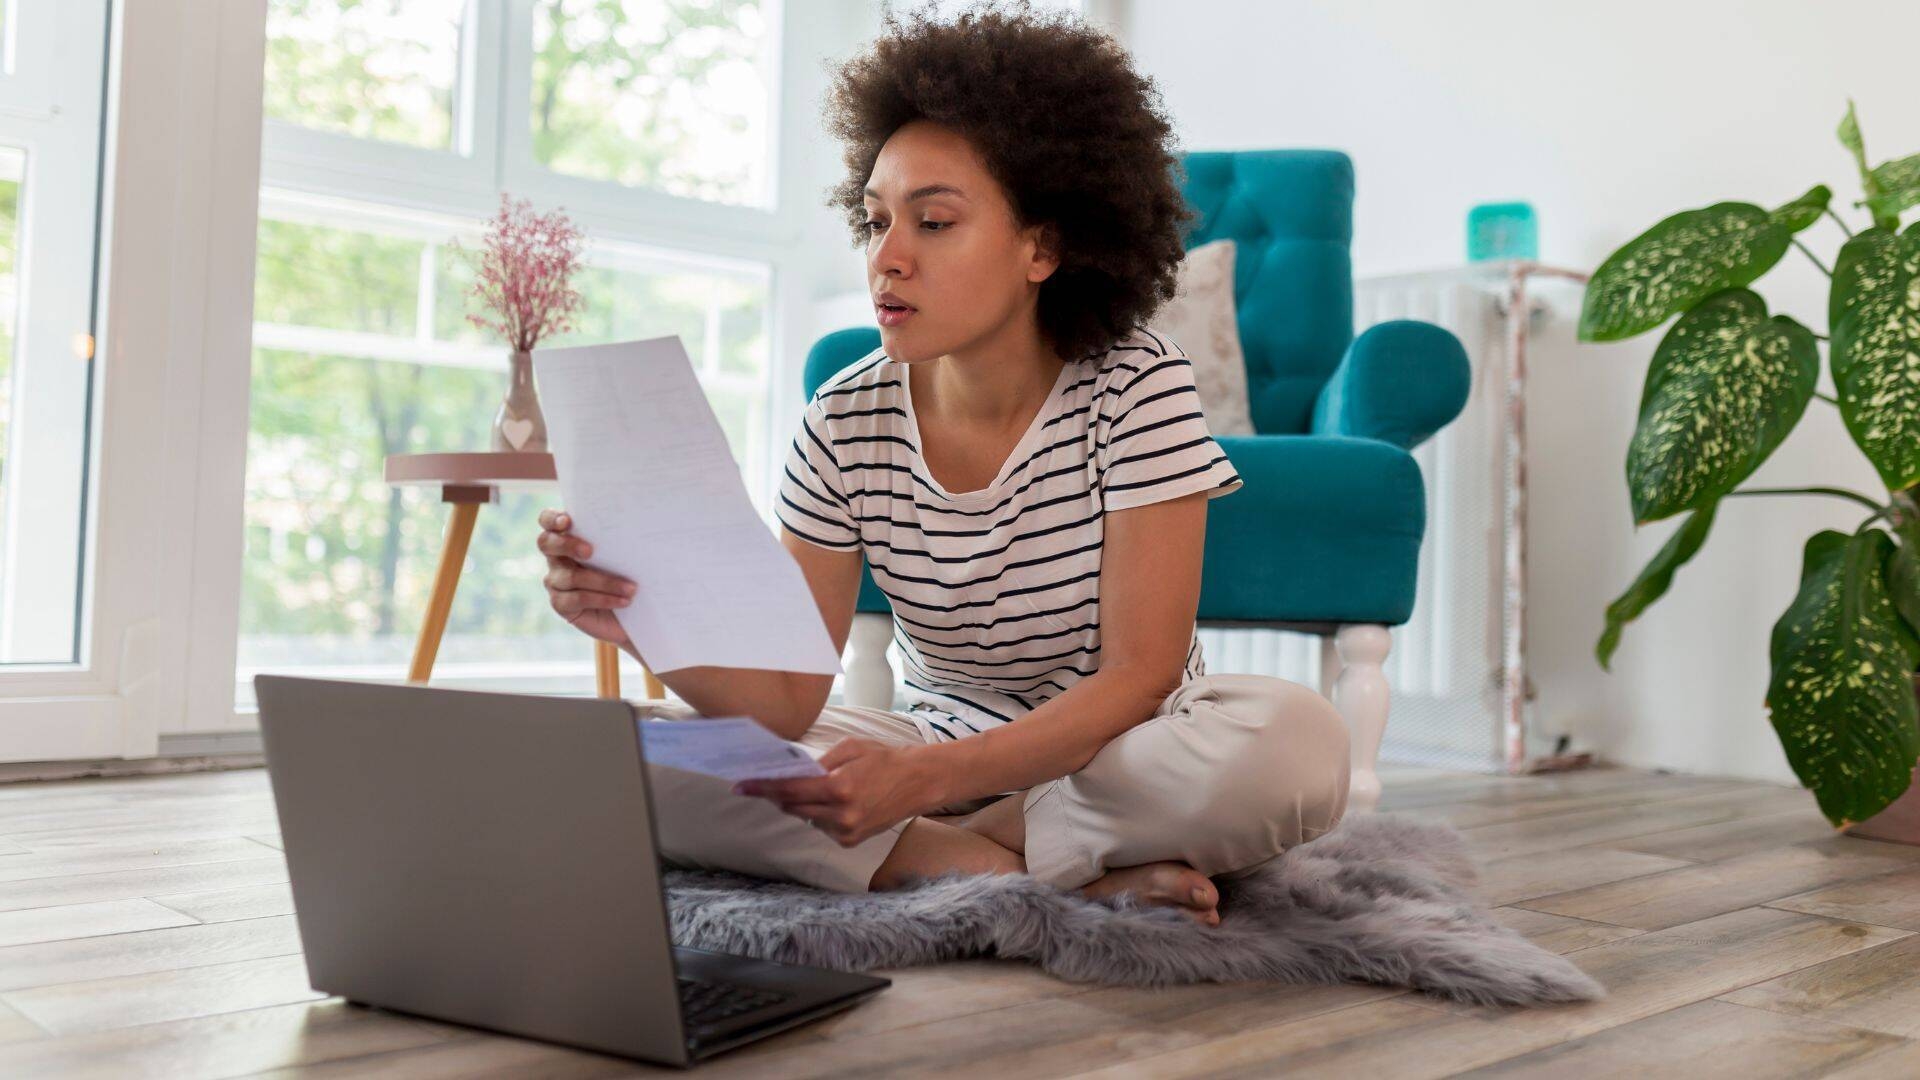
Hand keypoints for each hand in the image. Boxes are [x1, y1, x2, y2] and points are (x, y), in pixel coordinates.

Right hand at [537, 507, 636, 648]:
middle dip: (567, 544)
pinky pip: (578, 599)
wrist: (636, 610)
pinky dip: (603, 599)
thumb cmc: (630, 572)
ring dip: (604, 581)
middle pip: (546, 543)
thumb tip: (637, 522)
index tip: (567, 521)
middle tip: (590, 551)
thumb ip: (620, 537)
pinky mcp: (561, 604)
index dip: (552, 519)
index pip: (548, 521)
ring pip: (571, 576)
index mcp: (568, 536)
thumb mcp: (627, 552)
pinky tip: (624, 601)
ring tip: (631, 588)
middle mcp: (556, 556)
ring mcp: (555, 581)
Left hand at [734, 739, 943, 845]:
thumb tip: (792, 774)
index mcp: (840, 788)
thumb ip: (819, 763)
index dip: (762, 788)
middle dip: (777, 795)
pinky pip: (821, 827)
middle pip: (792, 807)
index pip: (790, 791)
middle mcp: (841, 815)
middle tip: (766, 783)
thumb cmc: (885, 759)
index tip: (741, 786)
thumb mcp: (850, 748)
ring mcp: (846, 831)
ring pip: (805, 818)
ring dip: (801, 804)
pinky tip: (833, 802)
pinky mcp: (850, 841)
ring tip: (817, 788)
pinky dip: (818, 814)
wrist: (918, 783)